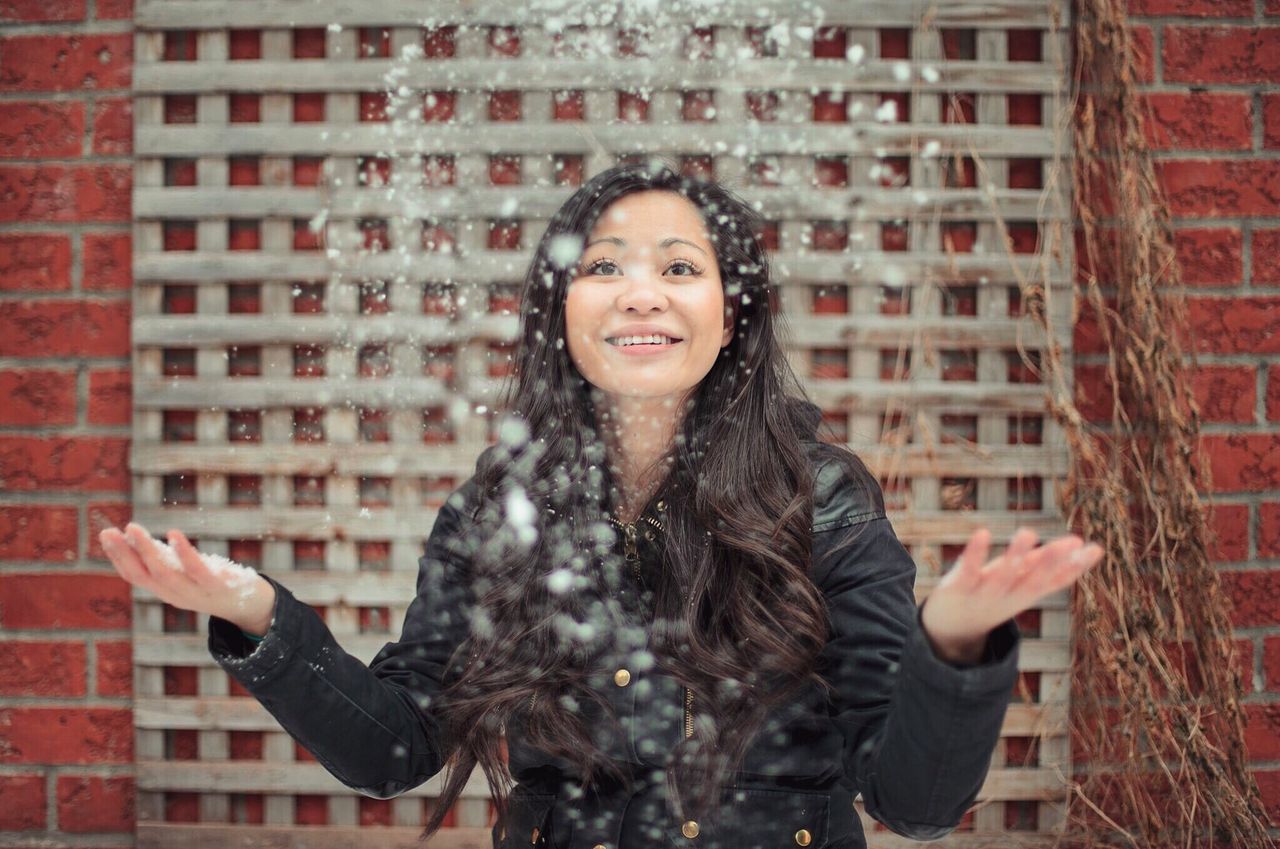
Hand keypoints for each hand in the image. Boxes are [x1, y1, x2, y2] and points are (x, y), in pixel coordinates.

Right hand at [99, 522, 275, 635]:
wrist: (250, 605)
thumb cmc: (213, 582)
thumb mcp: (184, 572)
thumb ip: (164, 559)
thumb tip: (136, 538)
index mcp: (165, 590)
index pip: (135, 576)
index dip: (118, 557)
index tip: (105, 535)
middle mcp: (176, 595)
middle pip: (143, 576)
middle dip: (124, 553)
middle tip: (109, 531)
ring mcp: (196, 593)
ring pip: (165, 574)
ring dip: (147, 551)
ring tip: (133, 528)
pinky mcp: (217, 587)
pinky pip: (197, 571)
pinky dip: (183, 553)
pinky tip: (173, 534)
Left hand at [920, 527, 1101, 664]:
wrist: (950, 629)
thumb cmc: (993, 597)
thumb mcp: (1023, 584)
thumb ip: (1049, 566)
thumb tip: (1087, 546)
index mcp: (1026, 593)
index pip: (1055, 581)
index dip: (1075, 567)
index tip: (1096, 550)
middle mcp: (1009, 595)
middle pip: (1033, 580)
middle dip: (1052, 561)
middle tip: (1074, 542)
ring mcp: (984, 593)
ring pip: (1003, 575)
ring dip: (1016, 554)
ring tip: (1029, 532)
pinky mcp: (959, 588)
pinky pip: (968, 570)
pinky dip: (975, 553)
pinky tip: (983, 533)